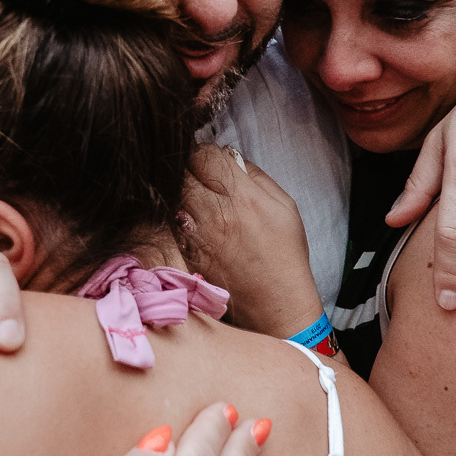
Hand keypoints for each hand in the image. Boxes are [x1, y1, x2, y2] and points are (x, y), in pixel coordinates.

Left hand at [181, 144, 321, 338]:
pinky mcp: (185, 252)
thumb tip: (231, 157)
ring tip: (196, 199)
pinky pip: (171, 222)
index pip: (204, 155)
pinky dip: (178, 216)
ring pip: (172, 195)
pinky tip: (194, 222)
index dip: (204, 152)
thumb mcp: (284, 206)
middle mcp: (215, 213)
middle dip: (188, 168)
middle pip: (181, 171)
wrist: (275, 303)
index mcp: (243, 196)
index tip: (209, 158)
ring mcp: (196, 234)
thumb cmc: (285, 254)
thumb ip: (256, 176)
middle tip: (198, 176)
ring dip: (180, 191)